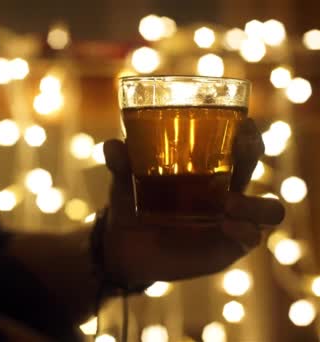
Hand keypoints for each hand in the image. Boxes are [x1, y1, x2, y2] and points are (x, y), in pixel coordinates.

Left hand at [101, 118, 284, 285]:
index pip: (237, 145)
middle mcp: (226, 190)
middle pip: (253, 167)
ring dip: (256, 203)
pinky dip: (244, 231)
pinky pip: (251, 238)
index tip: (245, 121)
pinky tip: (226, 226)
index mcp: (208, 167)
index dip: (247, 132)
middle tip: (242, 145)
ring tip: (228, 203)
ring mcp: (232, 220)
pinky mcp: (229, 246)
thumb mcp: (125, 181)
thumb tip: (112, 145)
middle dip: (253, 152)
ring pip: (268, 209)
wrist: (122, 245)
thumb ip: (121, 163)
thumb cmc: (132, 203)